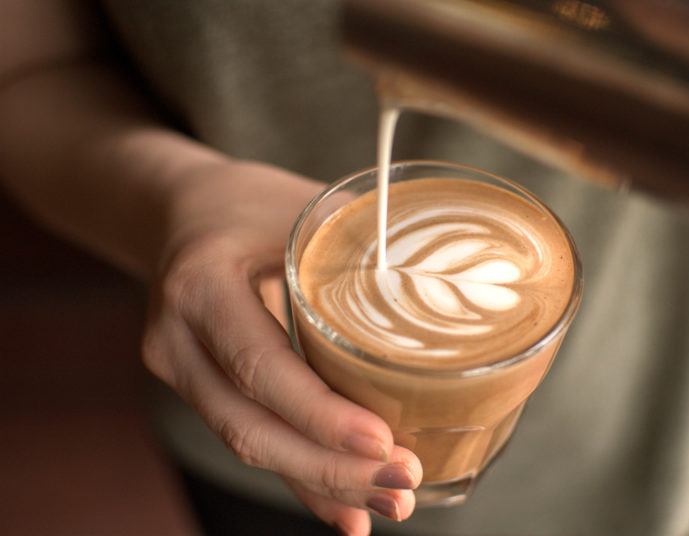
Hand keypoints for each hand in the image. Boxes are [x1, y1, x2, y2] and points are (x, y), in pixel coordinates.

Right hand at [142, 160, 421, 534]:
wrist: (184, 213)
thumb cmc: (253, 204)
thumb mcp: (304, 211)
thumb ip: (358, 259)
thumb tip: (446, 302)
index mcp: (201, 284)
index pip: (259, 364)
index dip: (320, 413)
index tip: (383, 443)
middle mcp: (177, 338)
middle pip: (250, 426)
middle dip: (331, 467)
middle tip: (403, 488)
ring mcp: (181, 370)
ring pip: (249, 443)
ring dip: (322, 482)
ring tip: (389, 504)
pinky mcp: (200, 389)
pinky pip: (251, 437)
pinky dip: (300, 475)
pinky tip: (344, 508)